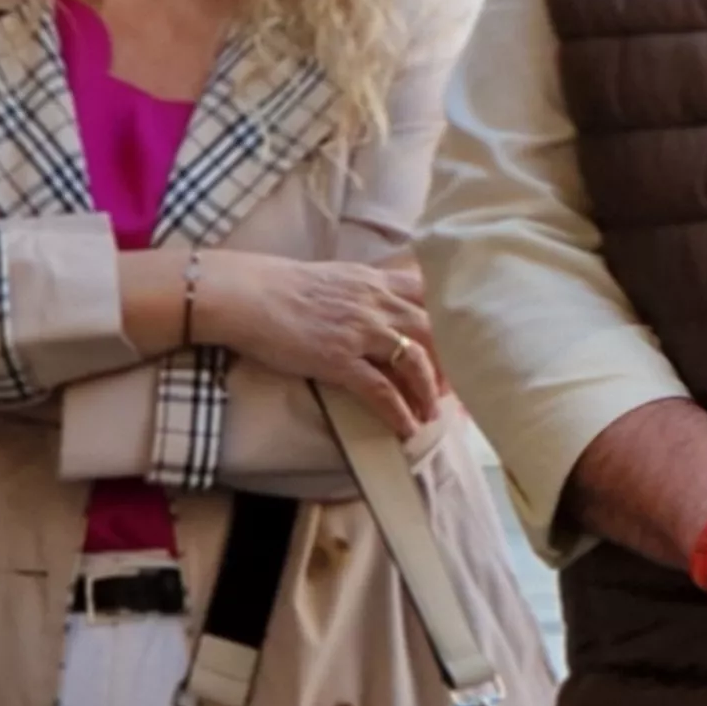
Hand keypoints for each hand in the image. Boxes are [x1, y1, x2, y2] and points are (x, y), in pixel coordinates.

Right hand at [185, 250, 443, 435]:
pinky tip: (405, 429)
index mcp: (377, 280)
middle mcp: (377, 303)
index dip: (450, 323)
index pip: (431, 296)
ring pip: (415, 362)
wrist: (247, 294)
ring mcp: (361, 331)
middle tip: (452, 390)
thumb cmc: (283, 286)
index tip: (459, 345)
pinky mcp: (339, 359)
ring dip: (428, 392)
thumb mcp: (338, 276)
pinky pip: (381, 390)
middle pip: (434, 332)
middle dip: (450, 363)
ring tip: (430, 415)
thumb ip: (366, 289)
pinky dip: (398, 412)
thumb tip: (381, 305)